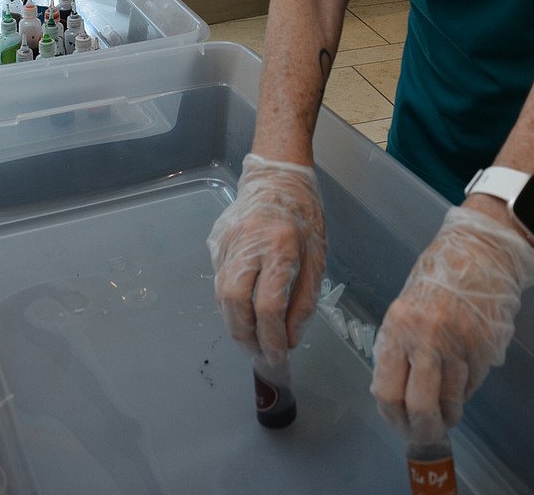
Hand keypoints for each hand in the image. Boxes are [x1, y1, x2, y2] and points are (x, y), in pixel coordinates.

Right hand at [207, 152, 326, 364]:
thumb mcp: (317, 258)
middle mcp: (250, 243)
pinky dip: (229, 301)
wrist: (277, 175)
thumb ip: (304, 302)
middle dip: (245, 337)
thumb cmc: (304, 216)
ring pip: (221, 294)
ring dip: (234, 323)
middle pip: (235, 303)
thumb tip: (288, 340)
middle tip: (257, 354)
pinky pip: (219, 279)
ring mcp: (228, 241)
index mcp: (281, 246)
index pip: (269, 306)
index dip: (272, 339)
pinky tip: (243, 309)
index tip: (278, 357)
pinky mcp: (216, 240)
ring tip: (251, 339)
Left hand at [371, 205, 533, 441]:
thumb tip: (395, 390)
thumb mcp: (406, 305)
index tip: (399, 425)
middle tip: (426, 434)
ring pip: (451, 401)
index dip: (392, 418)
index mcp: (399, 325)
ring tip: (447, 414)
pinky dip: (466, 391)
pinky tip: (462, 382)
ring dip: (448, 414)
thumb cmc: (440, 274)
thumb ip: (399, 345)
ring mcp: (458, 345)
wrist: (482, 251)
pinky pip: (472, 385)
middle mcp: (426, 337)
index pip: (387, 390)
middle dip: (423, 429)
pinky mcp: (485, 349)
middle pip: (420, 406)